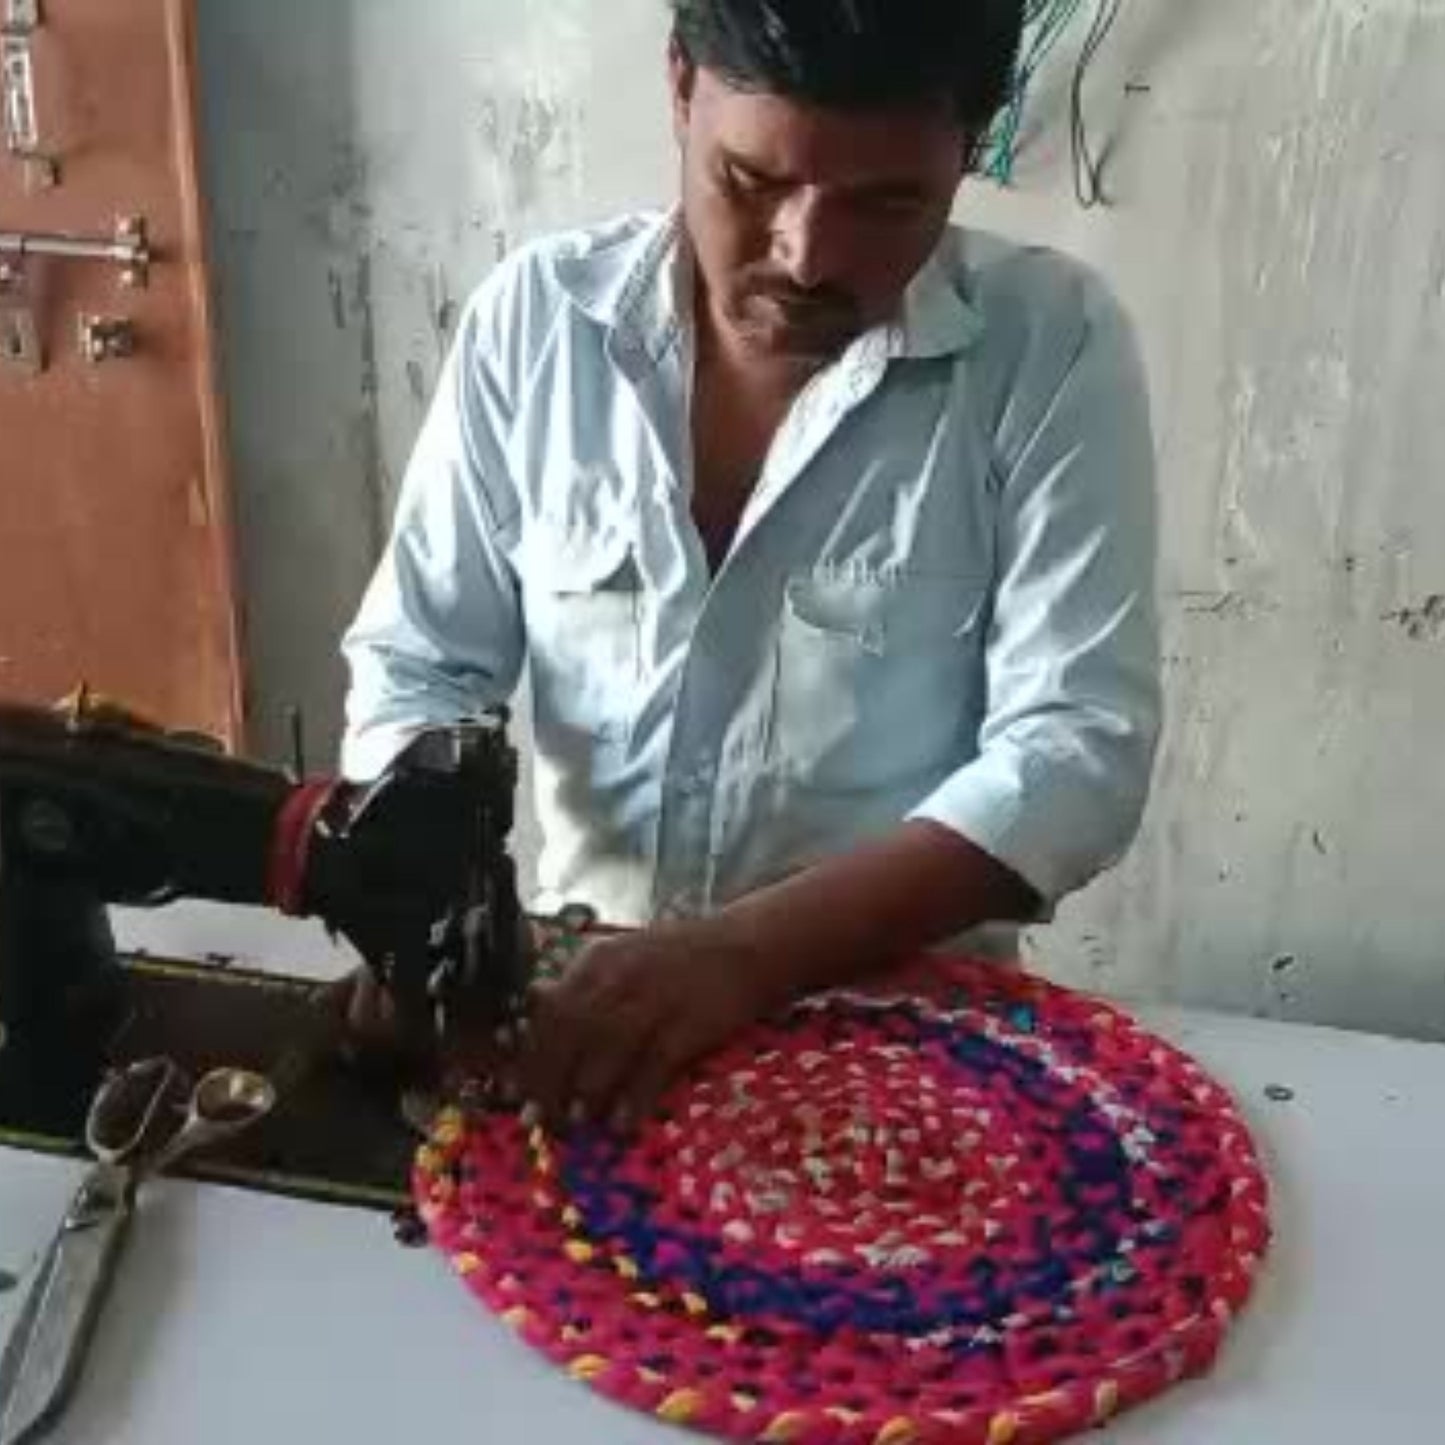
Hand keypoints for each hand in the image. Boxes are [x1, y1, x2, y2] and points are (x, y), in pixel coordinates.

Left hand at [515, 918, 775, 1133]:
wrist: (744, 947)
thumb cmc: (677, 959)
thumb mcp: (621, 960)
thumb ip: (581, 988)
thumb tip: (531, 1011)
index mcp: (597, 962)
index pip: (549, 1010)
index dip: (529, 1054)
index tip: (513, 1089)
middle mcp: (619, 977)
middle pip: (571, 1032)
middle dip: (549, 1079)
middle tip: (538, 1117)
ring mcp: (655, 999)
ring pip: (606, 1049)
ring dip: (585, 1090)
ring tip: (574, 1120)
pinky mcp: (688, 1023)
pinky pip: (653, 1066)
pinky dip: (633, 1098)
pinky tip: (620, 1123)